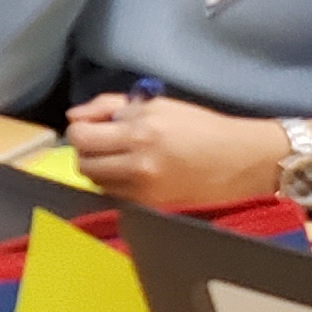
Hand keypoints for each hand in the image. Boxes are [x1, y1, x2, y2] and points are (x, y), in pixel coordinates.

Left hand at [65, 88, 280, 206]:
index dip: (80, 129)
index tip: (91, 126)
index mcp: (139, 132)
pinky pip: (114, 195)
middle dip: (87, 150)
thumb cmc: (198, 126)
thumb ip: (110, 106)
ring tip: (121, 156)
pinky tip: (133, 173)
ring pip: (96, 182)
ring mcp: (143, 190)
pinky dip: (115, 183)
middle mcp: (137, 164)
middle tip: (105, 142)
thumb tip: (74, 116)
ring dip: (100, 168)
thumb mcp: (156, 105)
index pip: (82, 137)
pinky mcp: (150, 206)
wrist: (238, 160)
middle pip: (83, 163)